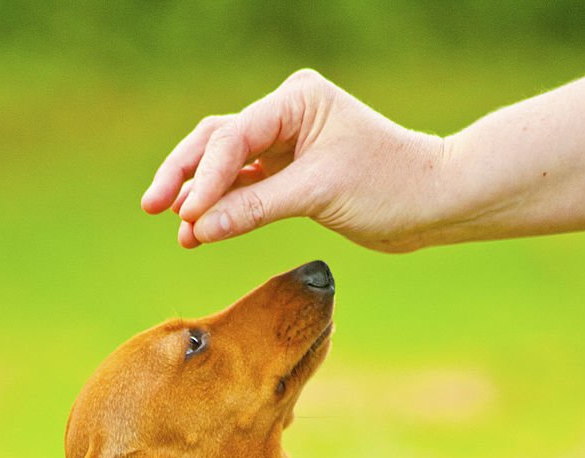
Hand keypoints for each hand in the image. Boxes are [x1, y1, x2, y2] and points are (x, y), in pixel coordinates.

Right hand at [141, 69, 444, 251]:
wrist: (432, 203)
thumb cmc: (389, 185)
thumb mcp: (318, 193)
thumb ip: (255, 209)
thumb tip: (198, 229)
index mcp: (297, 99)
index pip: (235, 135)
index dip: (207, 176)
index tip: (188, 214)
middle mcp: (287, 114)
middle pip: (219, 141)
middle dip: (186, 175)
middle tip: (153, 207)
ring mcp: (287, 144)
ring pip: (228, 166)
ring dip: (202, 196)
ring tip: (178, 229)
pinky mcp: (291, 174)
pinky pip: (247, 188)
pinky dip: (226, 209)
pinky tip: (201, 230)